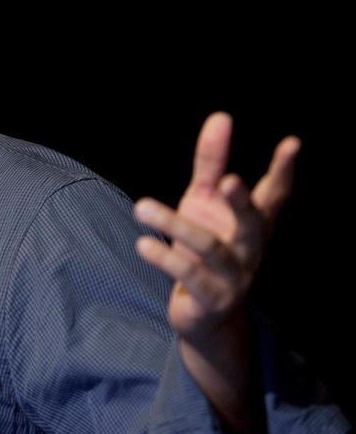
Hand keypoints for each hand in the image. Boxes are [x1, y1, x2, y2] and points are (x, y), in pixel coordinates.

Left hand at [132, 113, 298, 433]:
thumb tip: (221, 116)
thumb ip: (211, 163)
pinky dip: (166, 259)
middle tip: (228, 180)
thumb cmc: (204, 249)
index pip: (275, 195)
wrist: (203, 316)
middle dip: (241, 203)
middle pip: (252, 224)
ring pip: (209, 249)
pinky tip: (143, 244)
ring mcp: (234, 278)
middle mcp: (250, 250)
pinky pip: (190, 278)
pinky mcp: (211, 300)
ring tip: (141, 206)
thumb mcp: (203, 202)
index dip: (284, 171)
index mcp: (253, 225)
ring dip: (175, 226)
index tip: (292, 143)